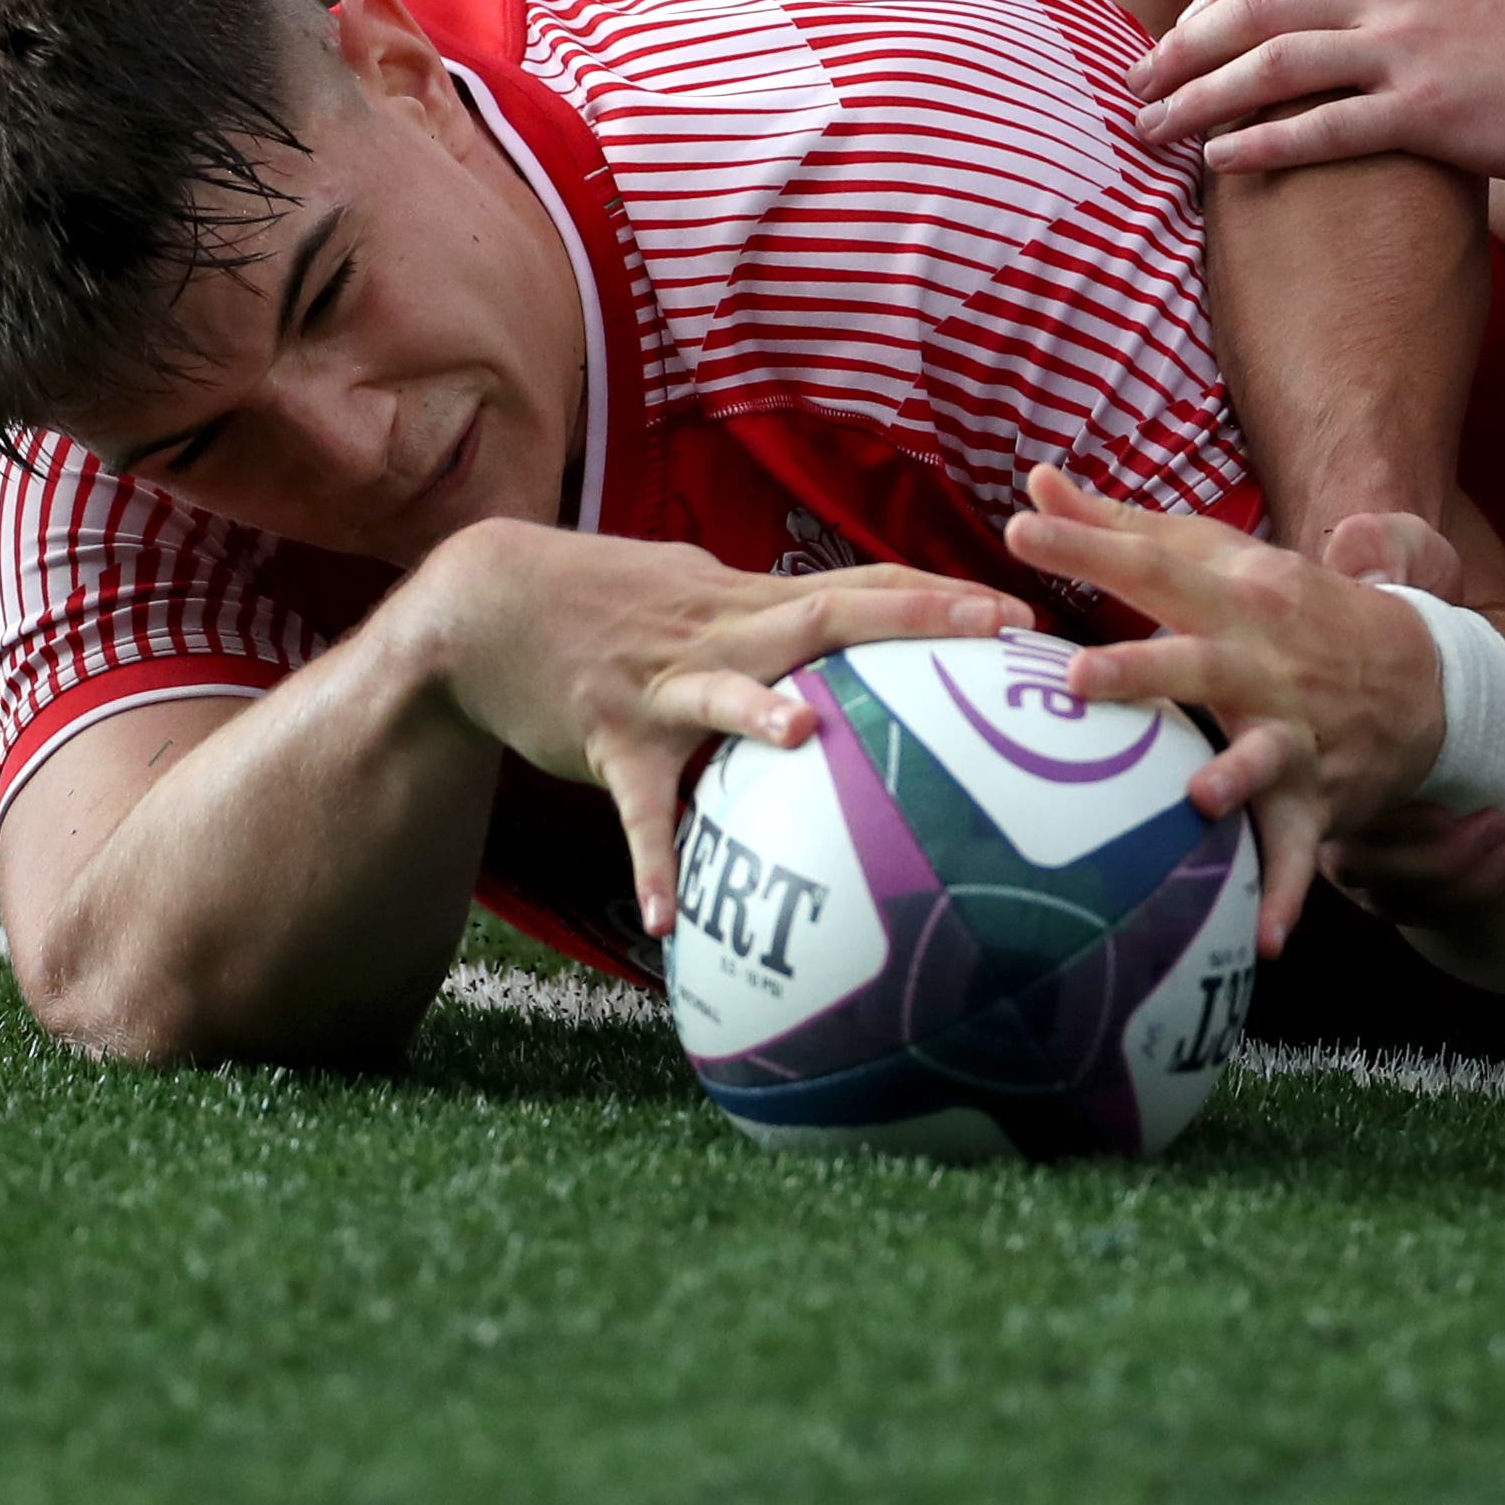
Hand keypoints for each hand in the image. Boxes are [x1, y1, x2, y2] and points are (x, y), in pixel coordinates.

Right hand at [404, 527, 1013, 937]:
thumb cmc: (604, 604)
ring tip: (806, 736)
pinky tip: (667, 918)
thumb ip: (768, 616)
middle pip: (829, 611)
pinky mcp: (609, 738)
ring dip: (758, 711)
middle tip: (995, 624)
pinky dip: (652, 863)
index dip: (938, 594)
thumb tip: (843, 634)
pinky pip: (636, 809)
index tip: (1018, 608)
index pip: (859, 585)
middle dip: (917, 616)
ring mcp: (662, 685)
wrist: (486, 602)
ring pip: (721, 692)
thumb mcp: (698, 593)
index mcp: (748, 603)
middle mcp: (718, 634)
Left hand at [1011, 467, 1504, 957]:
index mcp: (1237, 597)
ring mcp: (1297, 732)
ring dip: (1232, 777)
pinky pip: (1299, 852)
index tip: (1019, 528)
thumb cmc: (1290, 611)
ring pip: (1260, 756)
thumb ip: (1123, 525)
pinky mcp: (1319, 796)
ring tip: (1196, 799)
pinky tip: (1260, 942)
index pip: (1155, 566)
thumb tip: (1035, 479)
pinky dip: (1283, 895)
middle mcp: (1266, 661)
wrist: (1423, 676)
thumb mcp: (1221, 557)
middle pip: (1198, 661)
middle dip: (1142, 670)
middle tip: (1076, 677)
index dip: (1088, 546)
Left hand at [1132, 0, 1504, 183]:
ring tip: (1152, 128)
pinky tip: (1221, 162)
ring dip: (1199, 96)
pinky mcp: (1427, 114)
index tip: (1184, 21)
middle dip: (1182, 44)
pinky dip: (1263, 144)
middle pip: (1255, 8)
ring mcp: (1405, 51)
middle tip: (1135, 82)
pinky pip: (1323, 129)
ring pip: (1271, 66)